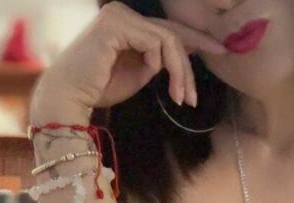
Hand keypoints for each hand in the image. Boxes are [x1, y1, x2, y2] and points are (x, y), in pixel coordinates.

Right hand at [32, 0, 226, 111]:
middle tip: (192, 98)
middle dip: (188, 69)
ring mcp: (119, 15)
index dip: (198, 41)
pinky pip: (156, 43)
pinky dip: (160, 64)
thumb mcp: (141, 72)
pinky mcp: (116, 24)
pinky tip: (151, 76)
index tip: (222, 51)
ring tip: (180, 98)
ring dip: (180, 72)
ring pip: (169, 40)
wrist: (70, 97)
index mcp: (128, 23)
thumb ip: (162, 60)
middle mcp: (123, 13)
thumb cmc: (101, 88)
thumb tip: (189, 51)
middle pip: (173, 36)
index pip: (169, 30)